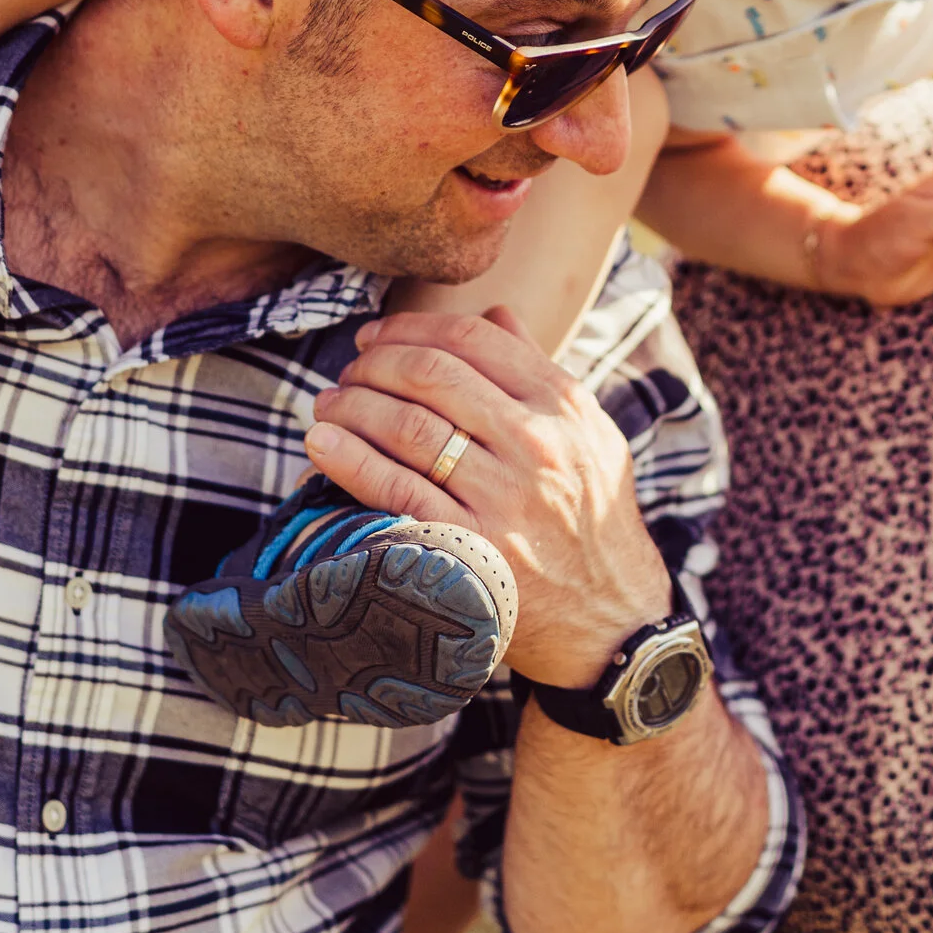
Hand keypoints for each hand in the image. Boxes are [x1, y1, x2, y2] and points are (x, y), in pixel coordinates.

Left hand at [306, 308, 672, 687]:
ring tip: (328, 405)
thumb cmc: (592, 519)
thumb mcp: (589, 435)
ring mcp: (503, 498)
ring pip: (407, 427)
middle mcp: (536, 444)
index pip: (473, 340)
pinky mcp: (471, 548)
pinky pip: (394, 492)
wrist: (611, 618)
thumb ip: (539, 372)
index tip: (376, 337)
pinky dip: (348, 460)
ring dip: (353, 406)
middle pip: (431, 376)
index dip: (411, 329)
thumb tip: (493, 314)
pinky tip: (321, 445)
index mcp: (563, 405)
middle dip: (374, 364)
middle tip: (348, 373)